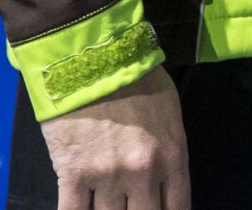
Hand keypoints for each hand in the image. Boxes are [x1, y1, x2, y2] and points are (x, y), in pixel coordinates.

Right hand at [40, 66, 189, 209]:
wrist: (96, 58)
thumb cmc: (137, 79)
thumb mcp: (169, 114)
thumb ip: (168, 152)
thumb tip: (163, 181)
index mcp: (172, 157)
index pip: (178, 209)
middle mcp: (143, 174)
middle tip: (130, 206)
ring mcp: (108, 177)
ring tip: (106, 204)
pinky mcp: (74, 175)